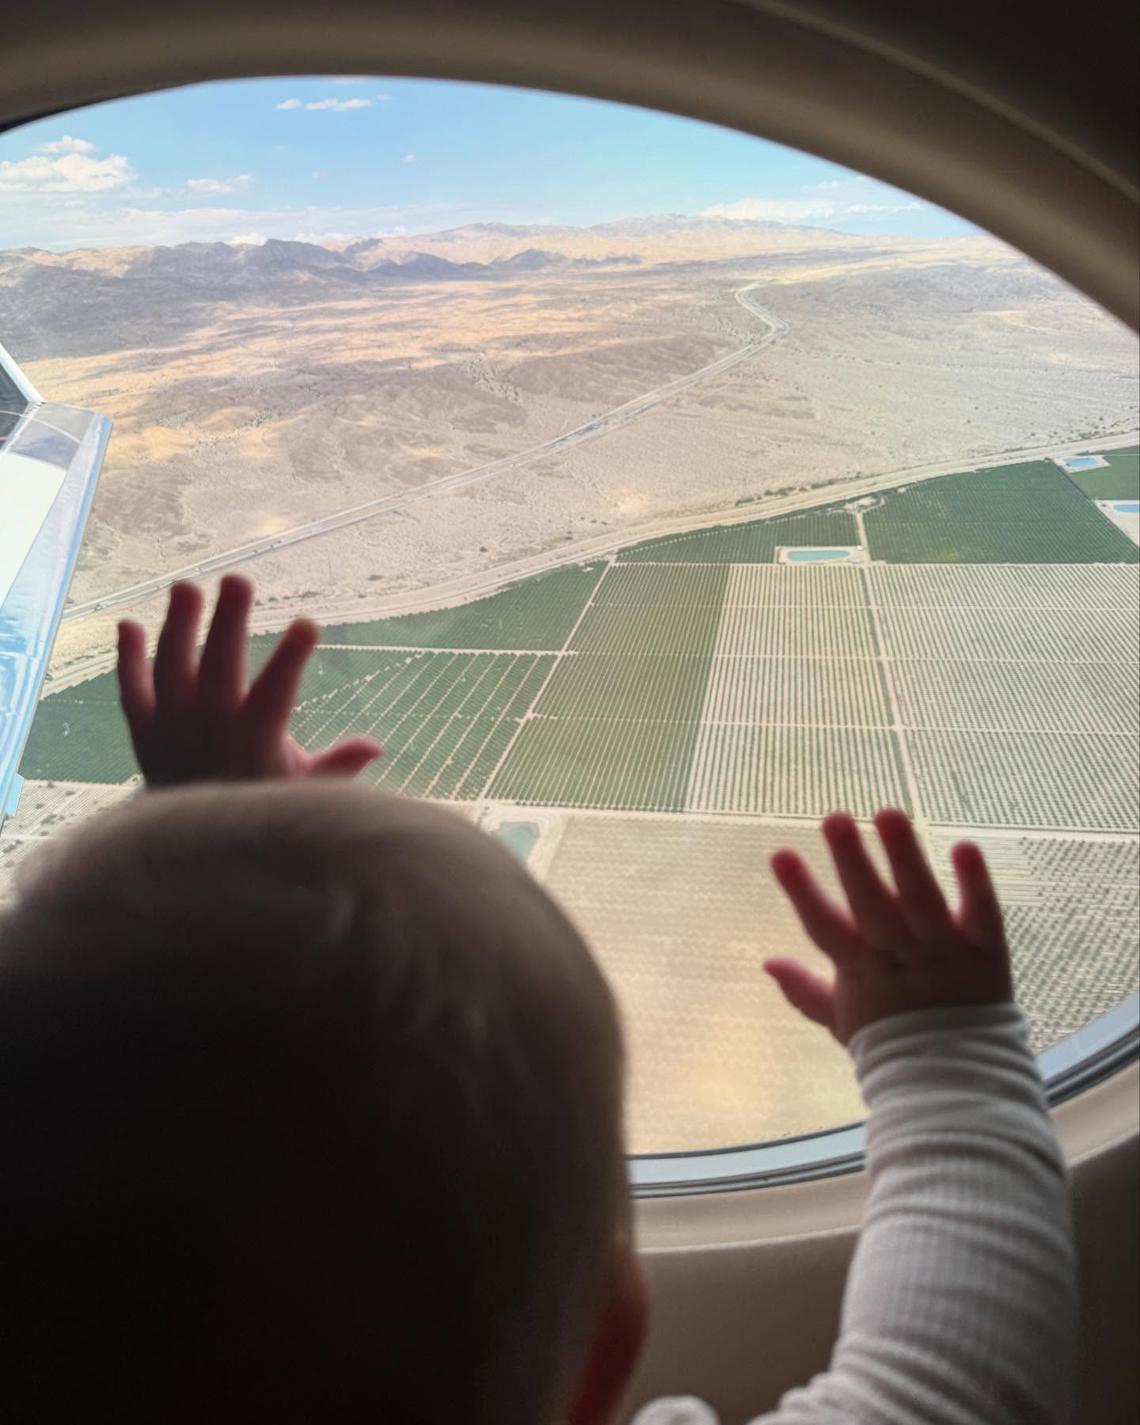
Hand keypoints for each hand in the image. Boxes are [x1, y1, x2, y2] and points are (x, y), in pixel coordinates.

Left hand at [116, 575, 382, 786]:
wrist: (194, 850)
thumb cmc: (260, 808)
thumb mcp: (304, 794)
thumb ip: (338, 768)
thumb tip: (376, 745)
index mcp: (255, 743)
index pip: (275, 695)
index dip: (290, 659)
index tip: (307, 624)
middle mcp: (210, 731)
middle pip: (218, 668)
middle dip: (228, 622)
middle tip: (238, 579)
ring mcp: (172, 729)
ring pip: (172, 669)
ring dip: (179, 626)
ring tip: (187, 586)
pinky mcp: (144, 734)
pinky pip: (131, 691)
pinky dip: (128, 659)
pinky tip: (130, 623)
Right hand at [765, 809, 1013, 1044]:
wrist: (959, 1084)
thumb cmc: (893, 1043)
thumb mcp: (842, 1020)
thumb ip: (804, 990)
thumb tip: (765, 962)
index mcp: (861, 970)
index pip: (825, 928)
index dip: (802, 893)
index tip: (780, 854)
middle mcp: (899, 956)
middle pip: (873, 907)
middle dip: (853, 862)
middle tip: (834, 818)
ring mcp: (944, 953)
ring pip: (922, 901)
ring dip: (905, 858)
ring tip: (889, 813)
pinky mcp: (987, 952)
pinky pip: (983, 915)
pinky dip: (974, 884)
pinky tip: (965, 847)